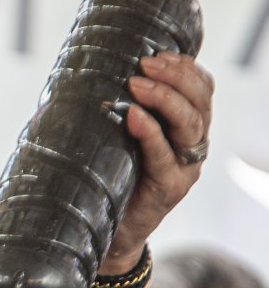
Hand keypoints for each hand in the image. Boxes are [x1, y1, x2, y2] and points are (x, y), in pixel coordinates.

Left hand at [102, 52, 213, 271]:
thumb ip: (118, 112)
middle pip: (200, 102)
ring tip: (137, 84)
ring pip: (190, 124)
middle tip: (144, 65)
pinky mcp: (170, 189)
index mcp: (185, 130)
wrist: (108, 233)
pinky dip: (151, 133)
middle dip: (175, 77)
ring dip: (164, 98)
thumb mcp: (117, 140)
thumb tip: (84, 76)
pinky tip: (134, 117)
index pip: (201, 90)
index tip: (157, 53)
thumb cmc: (109, 181)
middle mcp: (192, 146)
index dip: (185, 68)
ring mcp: (184, 168)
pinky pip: (165, 156)